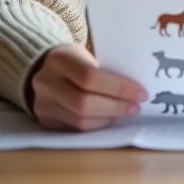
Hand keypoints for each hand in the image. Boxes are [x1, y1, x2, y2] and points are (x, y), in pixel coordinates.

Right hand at [28, 43, 147, 131]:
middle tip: (136, 107)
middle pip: (84, 103)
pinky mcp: (46, 121)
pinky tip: (109, 118)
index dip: (118, 88)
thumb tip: (136, 89)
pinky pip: (76, 129)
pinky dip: (97, 125)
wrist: (42, 69)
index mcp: (59, 59)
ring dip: (108, 118)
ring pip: (80, 120)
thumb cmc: (74, 60)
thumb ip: (104, 69)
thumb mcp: (85, 54)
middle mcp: (46, 82)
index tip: (141, 92)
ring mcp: (43, 104)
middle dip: (115, 107)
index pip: (90, 77)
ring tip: (126, 112)